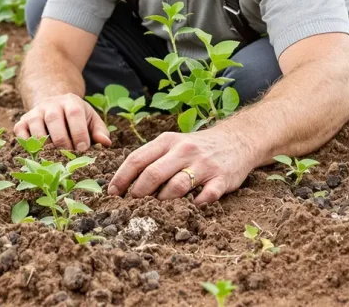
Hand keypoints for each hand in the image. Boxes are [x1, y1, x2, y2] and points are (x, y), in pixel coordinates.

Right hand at [14, 93, 111, 150]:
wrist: (54, 106)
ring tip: (54, 157)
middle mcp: (50, 104)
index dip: (79, 132)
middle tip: (69, 156)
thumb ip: (100, 131)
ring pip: (36, 127)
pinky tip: (38, 153)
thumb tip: (105, 143)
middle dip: (62, 141)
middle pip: (53, 119)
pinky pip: (20, 132)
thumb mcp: (91, 119)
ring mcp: (34, 112)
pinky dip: (27, 144)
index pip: (74, 114)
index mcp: (70, 101)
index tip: (83, 149)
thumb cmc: (76, 118)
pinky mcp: (22, 121)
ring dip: (45, 145)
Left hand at [106, 129, 257, 204]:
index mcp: (167, 141)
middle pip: (153, 174)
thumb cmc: (195, 147)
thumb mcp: (172, 144)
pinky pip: (207, 196)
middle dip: (139, 193)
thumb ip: (152, 160)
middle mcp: (184, 150)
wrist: (236, 140)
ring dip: (164, 201)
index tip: (112, 193)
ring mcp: (204, 164)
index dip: (121, 178)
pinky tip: (191, 207)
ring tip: (158, 209)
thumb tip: (125, 185)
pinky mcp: (222, 178)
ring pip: (177, 186)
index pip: (137, 159)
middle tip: (132, 206)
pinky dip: (196, 204)